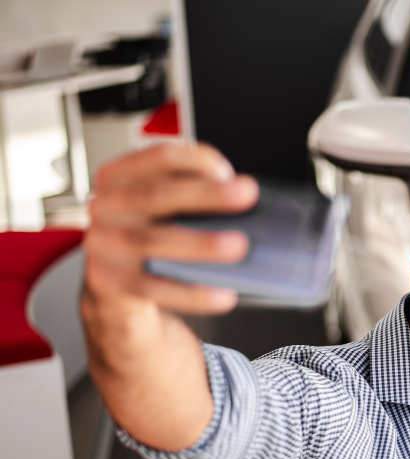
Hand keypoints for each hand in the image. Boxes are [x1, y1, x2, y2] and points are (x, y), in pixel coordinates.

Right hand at [84, 143, 257, 314]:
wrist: (115, 282)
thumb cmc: (151, 233)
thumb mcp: (161, 205)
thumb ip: (190, 195)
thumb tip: (242, 198)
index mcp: (120, 177)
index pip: (157, 157)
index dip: (194, 160)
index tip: (227, 172)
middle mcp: (107, 207)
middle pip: (156, 196)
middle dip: (205, 194)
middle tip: (246, 195)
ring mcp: (106, 246)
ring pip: (153, 242)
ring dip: (200, 243)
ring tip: (237, 246)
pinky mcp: (114, 283)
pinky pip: (157, 288)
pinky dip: (194, 292)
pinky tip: (224, 293)